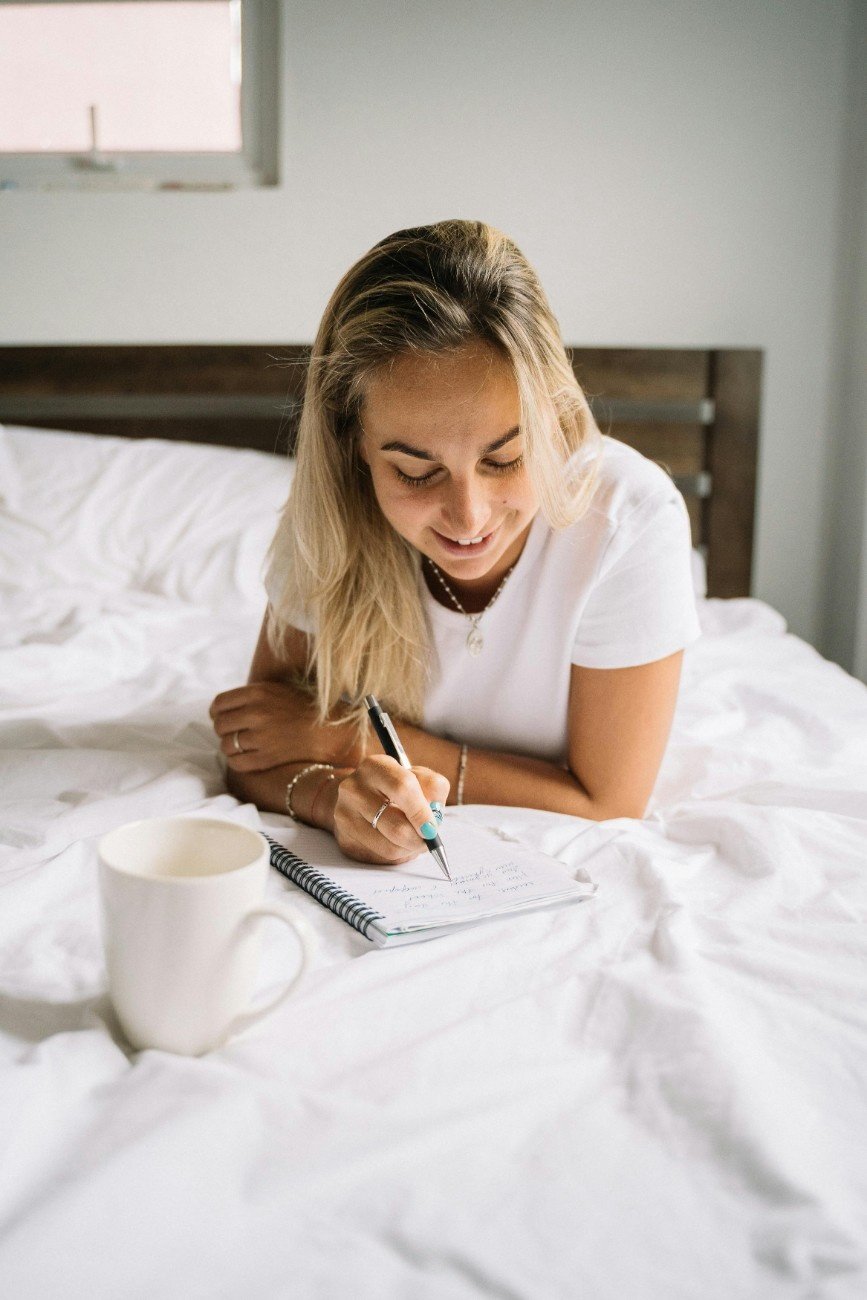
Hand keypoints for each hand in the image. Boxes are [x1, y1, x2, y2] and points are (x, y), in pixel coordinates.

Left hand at [209, 680, 362, 773]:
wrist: (328, 730)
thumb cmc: (301, 709)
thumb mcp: (275, 691)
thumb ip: (249, 696)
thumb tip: (218, 709)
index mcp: (257, 693)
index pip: (219, 704)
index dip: (216, 713)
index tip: (221, 717)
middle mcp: (256, 713)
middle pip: (220, 725)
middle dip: (224, 730)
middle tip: (235, 733)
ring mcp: (261, 737)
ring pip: (226, 745)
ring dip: (231, 747)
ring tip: (243, 745)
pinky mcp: (266, 758)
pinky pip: (236, 763)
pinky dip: (237, 762)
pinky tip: (246, 757)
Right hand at [331, 756, 449, 865]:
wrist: (357, 797)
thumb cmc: (395, 787)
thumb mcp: (417, 776)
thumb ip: (432, 788)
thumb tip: (434, 818)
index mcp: (375, 766)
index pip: (403, 788)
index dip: (422, 812)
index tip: (432, 828)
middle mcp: (354, 789)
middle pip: (396, 826)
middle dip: (419, 839)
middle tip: (428, 839)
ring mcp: (345, 815)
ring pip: (389, 848)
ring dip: (410, 849)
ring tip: (414, 840)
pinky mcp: (345, 839)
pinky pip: (381, 857)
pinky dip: (397, 854)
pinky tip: (397, 842)